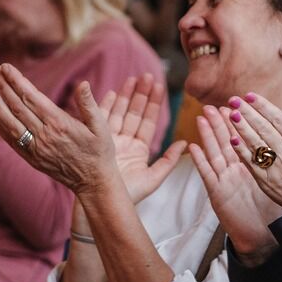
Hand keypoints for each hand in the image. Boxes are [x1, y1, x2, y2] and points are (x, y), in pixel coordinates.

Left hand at [0, 65, 116, 195]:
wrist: (93, 182)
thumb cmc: (100, 151)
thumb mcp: (101, 126)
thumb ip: (89, 104)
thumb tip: (83, 84)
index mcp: (59, 124)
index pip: (31, 97)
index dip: (17, 80)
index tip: (7, 67)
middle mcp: (44, 135)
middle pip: (17, 106)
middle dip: (4, 86)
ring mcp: (35, 148)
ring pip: (10, 123)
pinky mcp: (32, 158)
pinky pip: (11, 140)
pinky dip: (0, 126)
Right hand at [97, 73, 185, 202]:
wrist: (103, 206)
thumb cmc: (129, 197)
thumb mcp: (153, 179)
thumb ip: (169, 161)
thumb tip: (185, 143)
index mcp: (140, 150)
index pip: (148, 121)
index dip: (153, 103)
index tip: (158, 86)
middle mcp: (125, 142)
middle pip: (133, 113)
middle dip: (140, 94)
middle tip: (146, 75)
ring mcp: (110, 141)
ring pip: (119, 113)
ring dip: (124, 96)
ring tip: (131, 78)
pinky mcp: (96, 142)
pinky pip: (101, 120)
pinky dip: (105, 106)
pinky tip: (110, 92)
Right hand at [187, 109, 281, 255]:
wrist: (260, 238)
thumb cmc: (269, 212)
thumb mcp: (277, 183)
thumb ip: (280, 163)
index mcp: (249, 167)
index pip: (243, 140)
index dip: (238, 122)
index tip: (236, 104)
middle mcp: (234, 172)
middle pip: (225, 142)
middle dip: (219, 123)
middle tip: (213, 104)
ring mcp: (224, 182)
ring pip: (214, 154)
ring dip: (206, 135)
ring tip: (201, 118)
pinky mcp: (218, 194)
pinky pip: (208, 175)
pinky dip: (199, 161)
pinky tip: (192, 147)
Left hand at [226, 93, 281, 209]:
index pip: (278, 119)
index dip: (263, 106)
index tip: (250, 96)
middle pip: (264, 128)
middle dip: (248, 112)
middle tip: (234, 100)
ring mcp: (275, 167)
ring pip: (255, 143)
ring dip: (242, 128)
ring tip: (231, 114)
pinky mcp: (266, 180)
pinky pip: (251, 163)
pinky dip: (242, 151)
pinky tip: (232, 140)